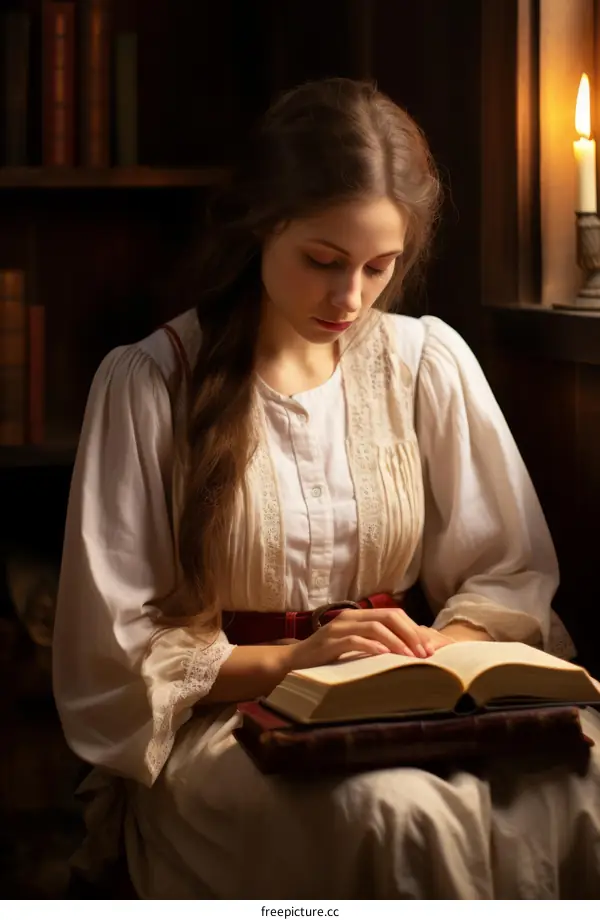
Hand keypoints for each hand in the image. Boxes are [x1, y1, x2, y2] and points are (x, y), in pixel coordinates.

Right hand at [285, 608, 455, 670]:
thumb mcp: (355, 648)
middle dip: (411, 634)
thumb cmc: (327, 659)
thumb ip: (375, 645)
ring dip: (397, 641)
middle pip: (389, 616)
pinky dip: (373, 646)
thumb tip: (409, 652)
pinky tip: (385, 656)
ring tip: (411, 657)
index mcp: (359, 616)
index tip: (429, 648)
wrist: (293, 664)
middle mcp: (350, 617)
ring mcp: (339, 628)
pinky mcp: (330, 642)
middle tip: (425, 653)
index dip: (414, 629)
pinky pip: (356, 640)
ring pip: (376, 626)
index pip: (394, 614)